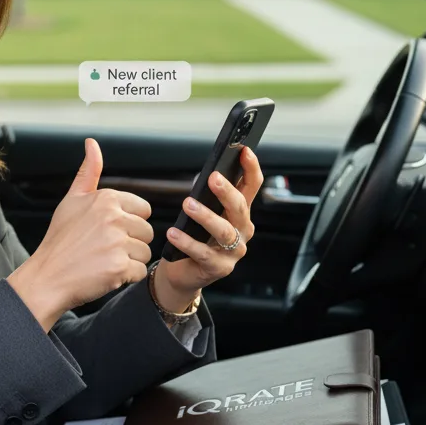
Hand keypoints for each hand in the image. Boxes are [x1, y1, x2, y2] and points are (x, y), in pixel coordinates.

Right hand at [7, 138, 153, 330]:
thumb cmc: (59, 240)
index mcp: (106, 198)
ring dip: (129, 260)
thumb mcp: (71, 200)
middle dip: (130, 243)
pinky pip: (141, 271)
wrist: (46, 277)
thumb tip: (92, 143)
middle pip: (147, 232)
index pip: (143, 210)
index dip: (128, 223)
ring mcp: (117, 242)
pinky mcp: (120, 266)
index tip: (107, 231)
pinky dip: (126, 277)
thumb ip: (88, 172)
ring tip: (103, 261)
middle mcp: (113, 217)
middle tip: (103, 249)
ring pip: (145, 252)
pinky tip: (105, 273)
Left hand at [152, 147, 263, 311]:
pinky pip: (203, 253)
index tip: (244, 151)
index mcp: (240, 213)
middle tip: (212, 178)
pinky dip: (187, 242)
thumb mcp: (203, 214)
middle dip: (227, 191)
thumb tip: (203, 177)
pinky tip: (174, 233)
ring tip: (188, 204)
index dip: (251, 168)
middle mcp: (242, 230)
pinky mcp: (218, 267)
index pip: (252, 187)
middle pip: (240, 208)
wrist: (183, 273)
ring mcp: (233, 251)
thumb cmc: (194, 237)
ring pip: (224, 231)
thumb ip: (207, 197)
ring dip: (206, 216)